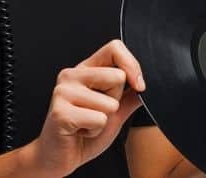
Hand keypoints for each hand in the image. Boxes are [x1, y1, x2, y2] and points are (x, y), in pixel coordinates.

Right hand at [24, 40, 145, 176]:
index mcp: (85, 69)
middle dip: (115, 101)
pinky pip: (99, 119)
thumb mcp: (114, 112)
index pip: (114, 48)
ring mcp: (63, 92)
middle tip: (95, 112)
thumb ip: (129, 96)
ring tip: (86, 123)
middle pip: (118, 76)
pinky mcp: (60, 112)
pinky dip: (95, 130)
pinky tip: (80, 131)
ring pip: (110, 103)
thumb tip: (146, 85)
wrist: (59, 157)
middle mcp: (71, 75)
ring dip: (104, 120)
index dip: (132, 65)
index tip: (138, 85)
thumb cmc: (84, 133)